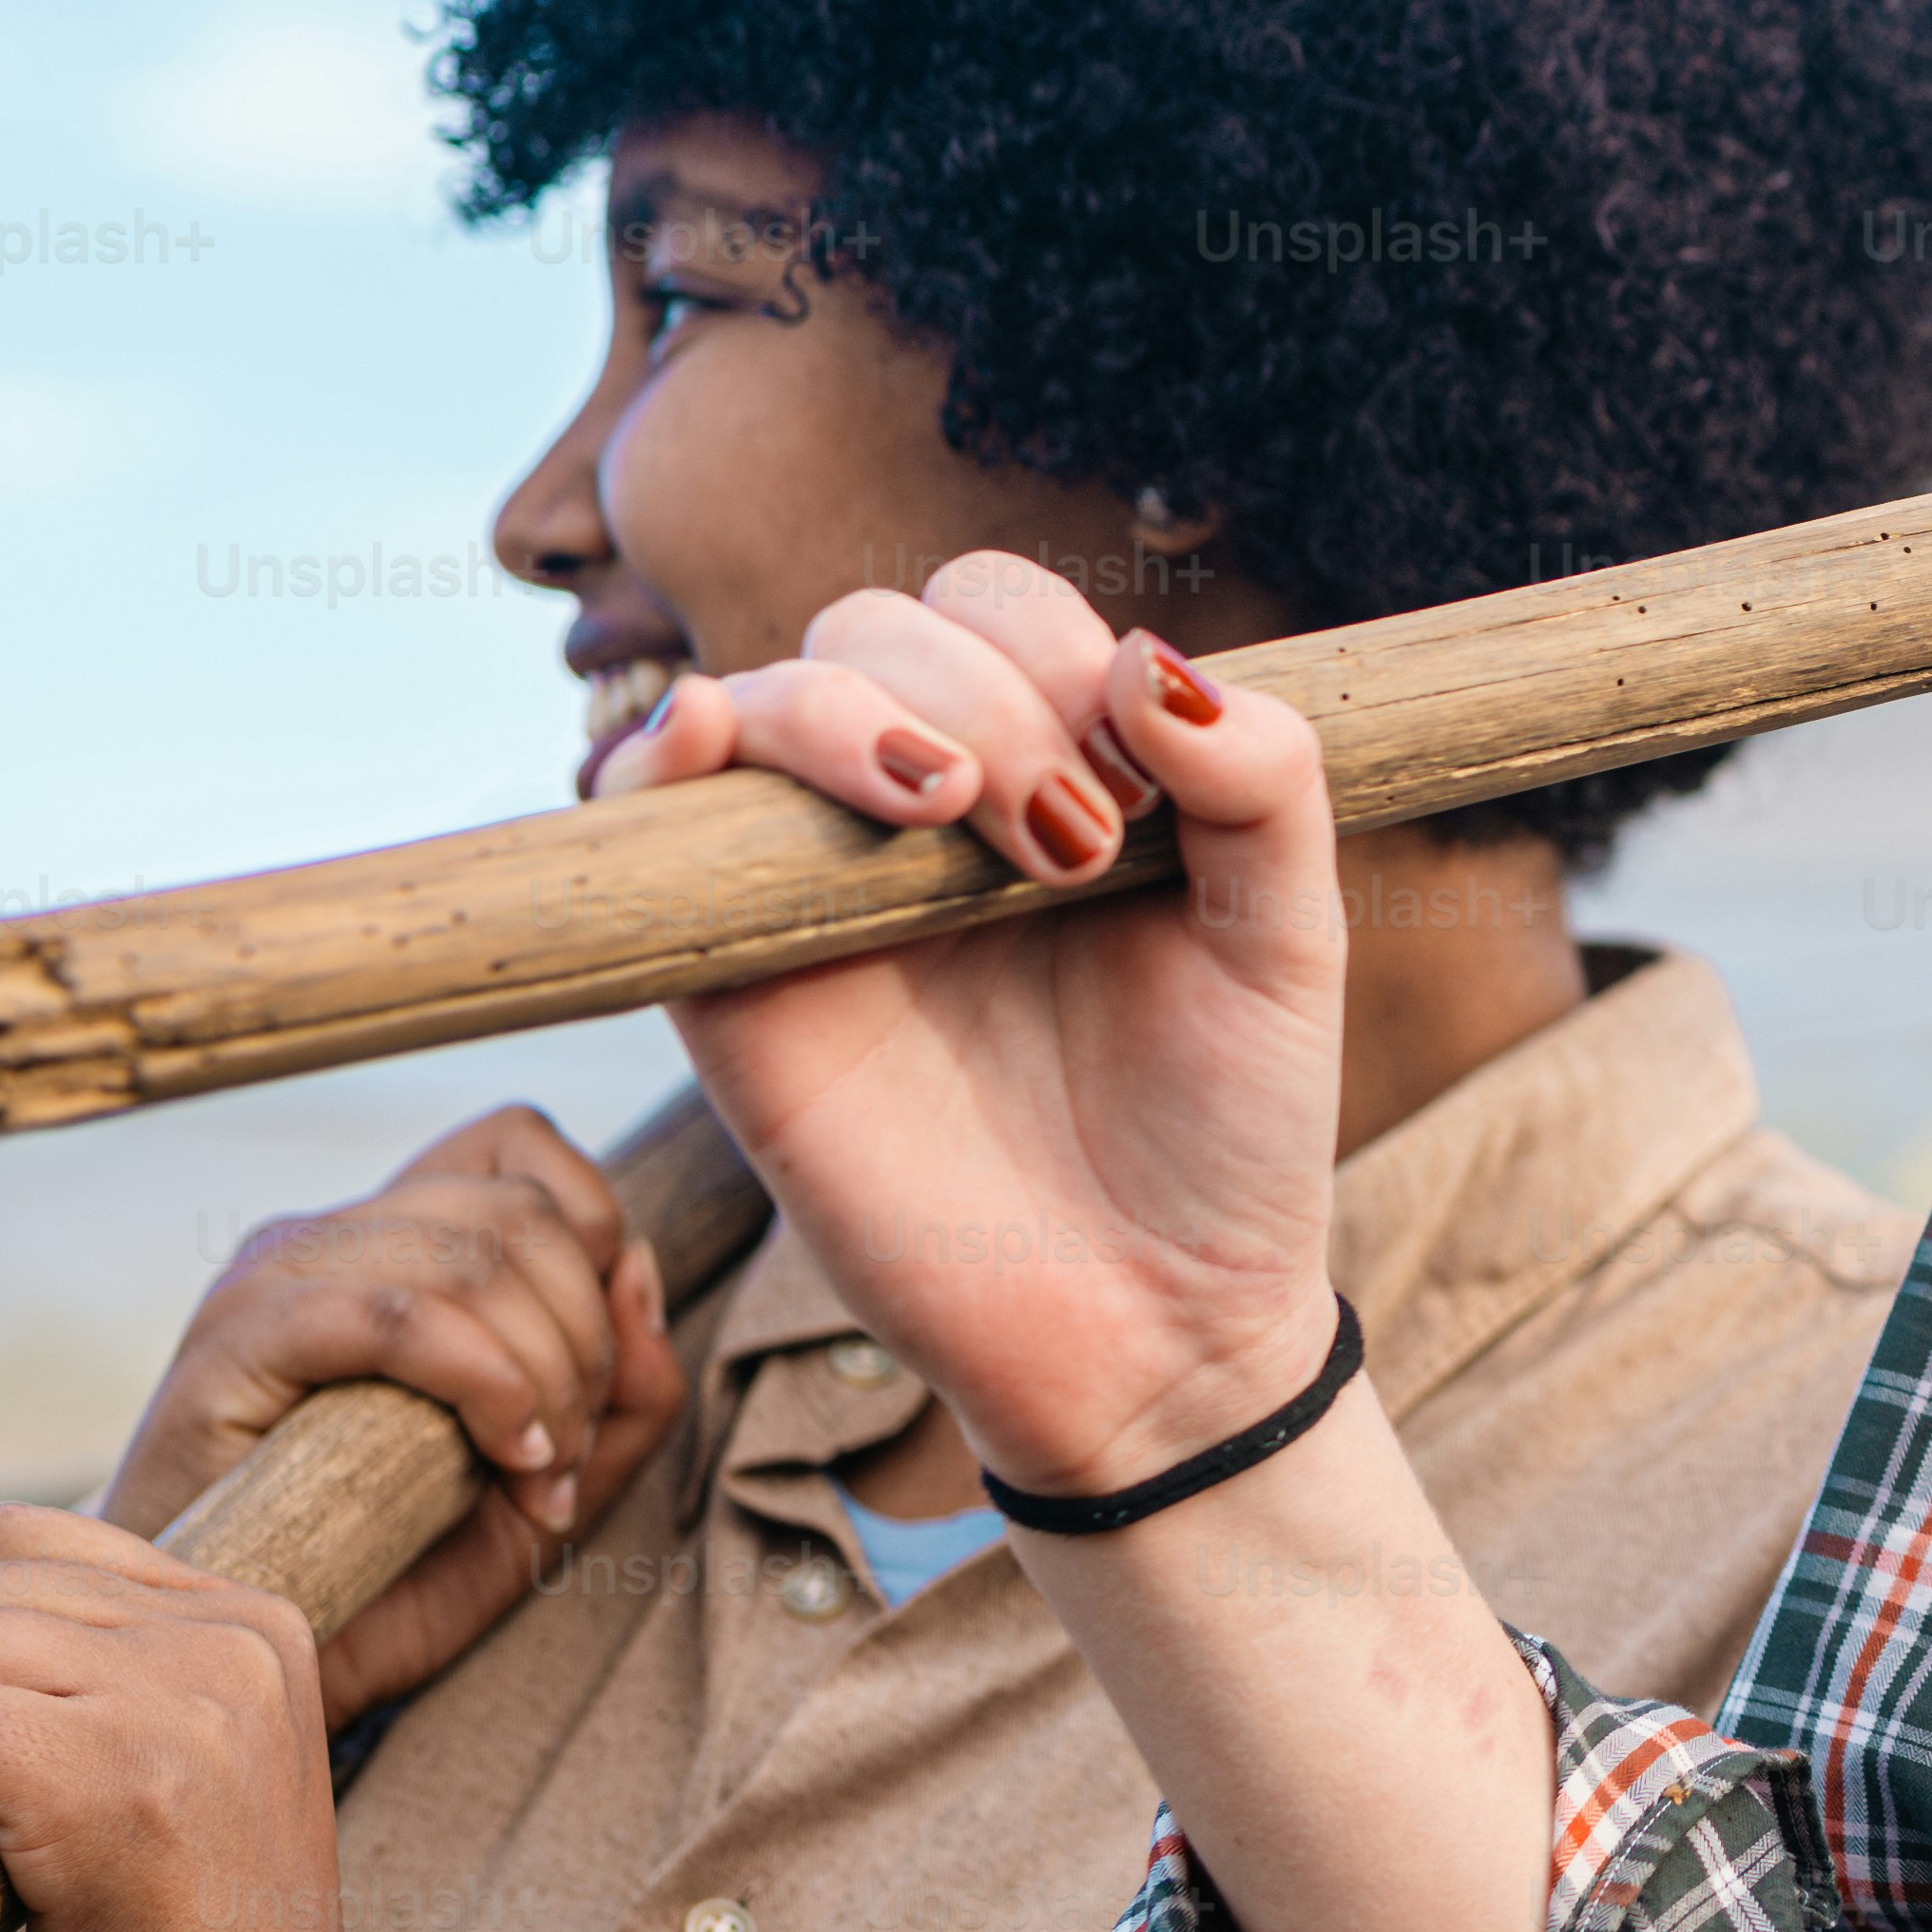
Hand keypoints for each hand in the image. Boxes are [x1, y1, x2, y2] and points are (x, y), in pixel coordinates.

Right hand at [105, 1106, 686, 1720]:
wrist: (248, 1666)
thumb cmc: (387, 1576)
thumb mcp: (546, 1482)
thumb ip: (621, 1389)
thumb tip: (642, 1275)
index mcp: (388, 1243)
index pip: (515, 1145)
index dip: (595, 1227)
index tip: (606, 1353)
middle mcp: (326, 1239)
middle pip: (519, 1212)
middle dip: (587, 1338)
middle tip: (566, 1456)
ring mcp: (273, 1281)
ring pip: (474, 1259)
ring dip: (546, 1375)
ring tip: (533, 1477)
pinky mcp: (235, 1343)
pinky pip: (400, 1316)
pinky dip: (488, 1385)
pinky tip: (507, 1460)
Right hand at [606, 561, 1348, 1495]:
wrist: (1153, 1321)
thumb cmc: (1225, 1128)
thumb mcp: (1288, 937)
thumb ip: (1262, 782)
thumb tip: (1149, 656)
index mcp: (1053, 774)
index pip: (1000, 610)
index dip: (1053, 652)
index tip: (1133, 793)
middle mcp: (923, 816)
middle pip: (877, 629)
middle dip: (977, 694)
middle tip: (1066, 845)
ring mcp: (818, 893)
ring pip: (765, 696)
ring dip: (850, 711)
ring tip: (947, 811)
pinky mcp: (732, 989)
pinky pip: (643, 829)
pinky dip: (657, 756)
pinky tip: (714, 744)